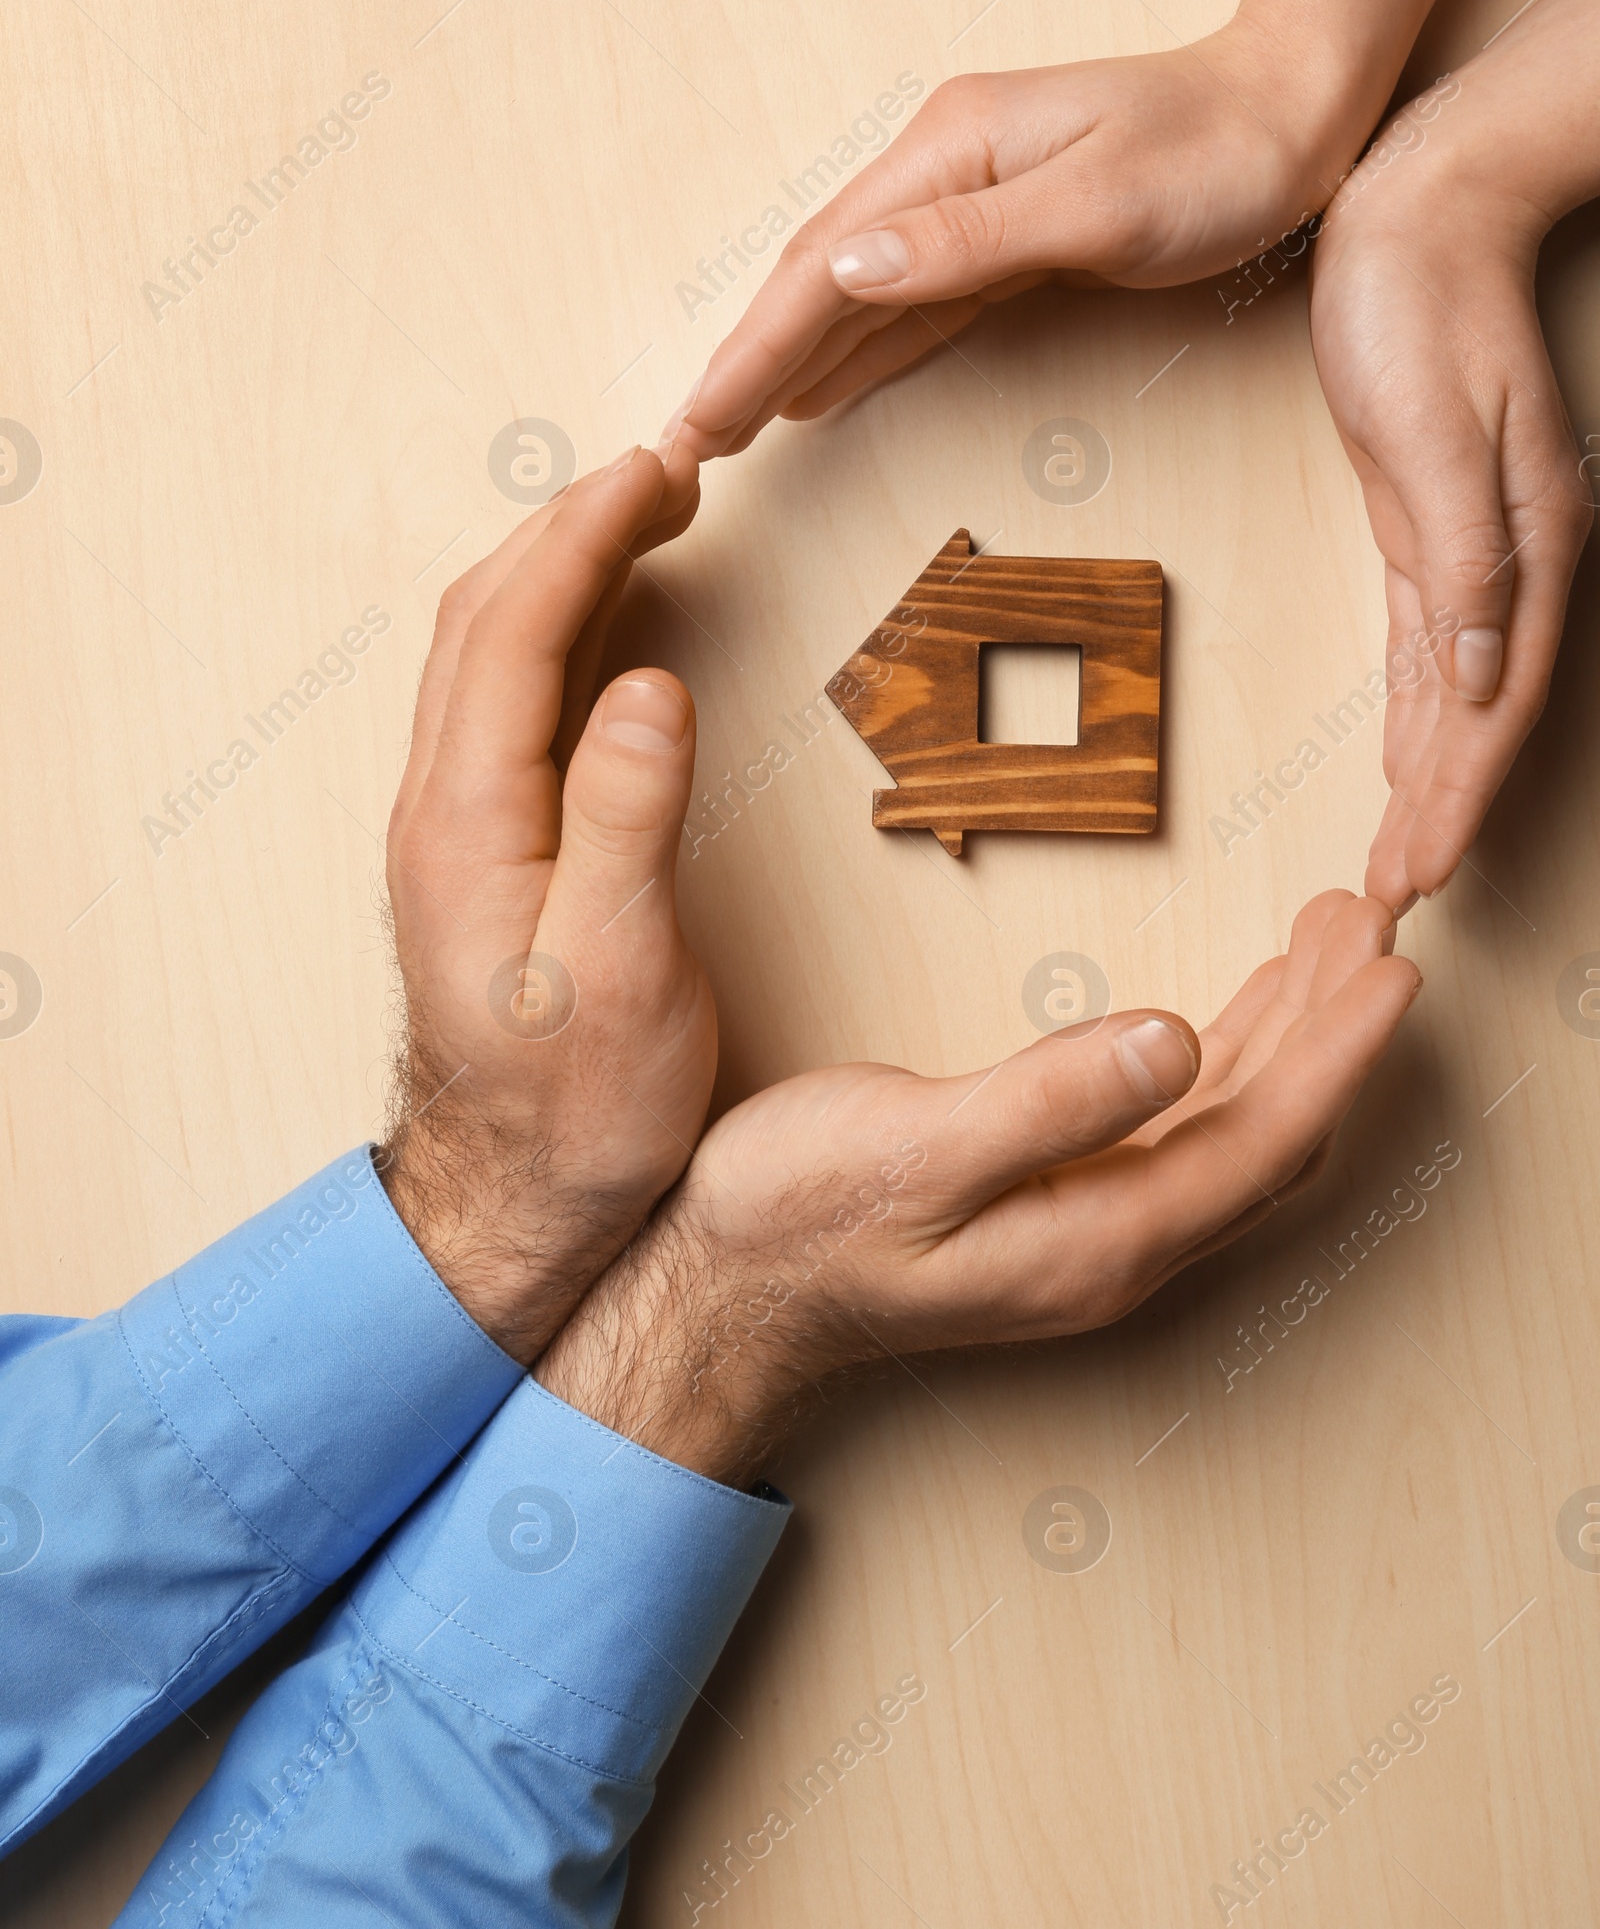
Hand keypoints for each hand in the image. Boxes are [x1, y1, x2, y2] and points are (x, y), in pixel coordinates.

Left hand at [378, 444, 716, 1365]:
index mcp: (470, 822)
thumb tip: (650, 682)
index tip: (658, 471)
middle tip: (662, 472)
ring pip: (480, 651)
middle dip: (568, 524)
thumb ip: (627, 821)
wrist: (508, 1203)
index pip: (516, 630)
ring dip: (550, 567)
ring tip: (635, 517)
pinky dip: (547, 628)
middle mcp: (439, 809)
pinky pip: (496, 699)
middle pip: (483, 618)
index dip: (587, 536)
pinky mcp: (474, 851)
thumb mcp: (622, 972)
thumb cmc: (575, 1108)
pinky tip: (596, 626)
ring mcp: (447, 827)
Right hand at [538, 892, 1417, 1480]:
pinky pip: (1178, 1133)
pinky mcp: (1053, 1208)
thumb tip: (1178, 1039)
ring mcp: (1087, 1233)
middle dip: (1331, 1028)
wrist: (719, 1293)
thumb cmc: (797, 1221)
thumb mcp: (916, 1148)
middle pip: (1269, 1133)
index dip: (1341, 1052)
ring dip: (1283, 1037)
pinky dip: (1221, 1060)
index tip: (1397, 966)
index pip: (1265, 1137)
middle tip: (1367, 923)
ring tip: (1321, 943)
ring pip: (1228, 1130)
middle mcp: (1117, 1246)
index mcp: (1100, 1237)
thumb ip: (1054, 1101)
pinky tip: (1222, 1015)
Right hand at [664, 32, 1337, 457]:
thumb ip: (968, 242)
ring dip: (790, 360)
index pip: (820, 265)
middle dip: (747, 359)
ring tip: (730, 426)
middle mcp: (944, 168)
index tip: (698, 422)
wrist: (1300, 110)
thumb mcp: (1100, 204)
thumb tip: (842, 267)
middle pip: (816, 276)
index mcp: (950, 151)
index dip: (752, 349)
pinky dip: (857, 348)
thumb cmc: (1219, 153)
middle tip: (687, 442)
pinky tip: (822, 386)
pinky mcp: (1009, 234)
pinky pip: (911, 303)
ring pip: (855, 294)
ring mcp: (973, 200)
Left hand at [1310, 69, 1591, 906]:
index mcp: (1524, 544)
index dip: (1457, 798)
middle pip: (1478, 715)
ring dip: (1430, 776)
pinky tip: (1406, 751)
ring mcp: (1472, 540)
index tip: (1416, 873)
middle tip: (1393, 896)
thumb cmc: (1419, 308)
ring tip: (1401, 853)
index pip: (1493, 705)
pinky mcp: (1427, 520)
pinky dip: (1418, 707)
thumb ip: (1468, 561)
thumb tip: (1485, 674)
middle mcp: (1511, 556)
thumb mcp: (1435, 433)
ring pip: (1455, 689)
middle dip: (1441, 812)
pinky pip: (1431, 640)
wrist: (1415, 211)